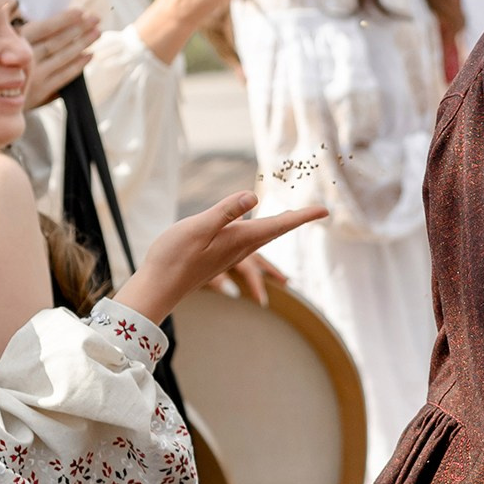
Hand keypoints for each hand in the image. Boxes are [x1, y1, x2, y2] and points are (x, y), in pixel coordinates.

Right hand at [22, 7, 99, 105]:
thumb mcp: (2, 44)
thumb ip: (23, 32)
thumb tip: (50, 18)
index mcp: (14, 43)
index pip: (44, 28)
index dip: (64, 19)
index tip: (81, 11)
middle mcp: (24, 59)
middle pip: (57, 41)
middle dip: (79, 29)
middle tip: (95, 18)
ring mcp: (33, 77)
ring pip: (63, 57)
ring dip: (82, 44)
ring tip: (97, 33)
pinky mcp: (40, 92)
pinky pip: (64, 77)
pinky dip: (78, 66)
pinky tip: (89, 55)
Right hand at [119, 187, 324, 325]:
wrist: (158, 287)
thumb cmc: (173, 257)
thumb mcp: (198, 227)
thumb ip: (225, 212)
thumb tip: (254, 196)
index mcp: (239, 239)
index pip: (278, 224)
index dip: (302, 216)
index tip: (325, 210)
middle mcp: (239, 248)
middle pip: (275, 231)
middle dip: (296, 219)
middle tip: (318, 211)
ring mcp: (229, 255)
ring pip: (262, 239)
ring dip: (280, 227)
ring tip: (294, 219)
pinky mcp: (218, 257)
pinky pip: (248, 244)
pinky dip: (260, 232)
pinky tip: (253, 230)